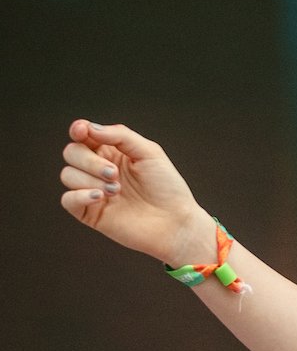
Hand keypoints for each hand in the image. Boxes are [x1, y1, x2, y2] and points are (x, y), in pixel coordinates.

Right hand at [59, 120, 211, 262]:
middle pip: (72, 153)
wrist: (175, 222)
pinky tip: (100, 197)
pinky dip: (79, 195)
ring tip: (117, 190)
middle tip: (114, 173)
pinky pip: (67, 199)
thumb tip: (89, 128)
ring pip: (68, 175)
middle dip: (90, 161)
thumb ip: (120, 136)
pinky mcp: (90, 212)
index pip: (84, 136)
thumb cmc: (167, 187)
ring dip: (91, 180)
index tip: (82, 131)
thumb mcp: (149, 152)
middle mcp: (99, 170)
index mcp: (112, 152)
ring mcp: (92, 191)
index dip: (78, 130)